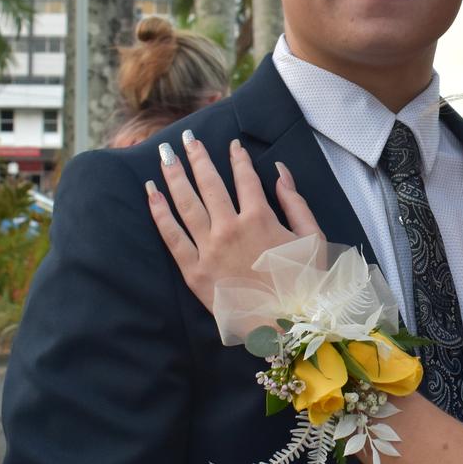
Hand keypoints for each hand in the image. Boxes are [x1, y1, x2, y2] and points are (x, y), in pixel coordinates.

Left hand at [146, 131, 324, 311]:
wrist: (286, 326)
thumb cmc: (304, 282)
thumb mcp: (312, 237)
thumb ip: (295, 202)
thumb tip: (280, 171)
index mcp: (260, 218)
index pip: (245, 179)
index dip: (238, 158)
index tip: (231, 144)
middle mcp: (230, 228)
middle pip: (210, 184)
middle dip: (197, 157)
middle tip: (186, 138)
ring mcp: (209, 249)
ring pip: (187, 204)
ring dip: (174, 176)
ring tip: (164, 155)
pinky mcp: (194, 271)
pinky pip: (172, 236)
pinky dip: (160, 212)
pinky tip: (150, 192)